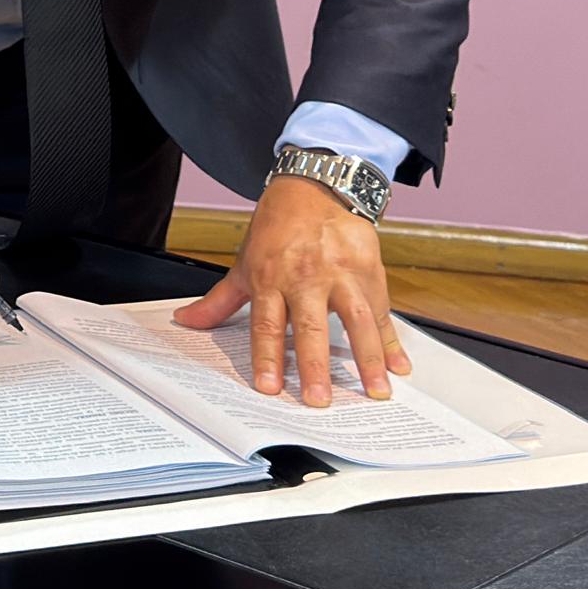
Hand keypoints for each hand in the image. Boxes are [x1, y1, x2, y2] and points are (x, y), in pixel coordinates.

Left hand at [180, 178, 407, 404]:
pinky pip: (382, 310)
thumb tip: (187, 322)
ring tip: (375, 391)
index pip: (267, 324)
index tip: (270, 388)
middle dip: (315, 366)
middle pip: (311, 326)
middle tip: (319, 400)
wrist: (311, 188)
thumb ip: (220, 300)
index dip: (267, 357)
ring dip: (368, 358)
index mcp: (272, 279)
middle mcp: (307, 277)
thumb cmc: (276, 230)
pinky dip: (393, 341)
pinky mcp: (369, 269)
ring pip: (357, 319)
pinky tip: (400, 367)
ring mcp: (341, 273)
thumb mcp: (245, 264)